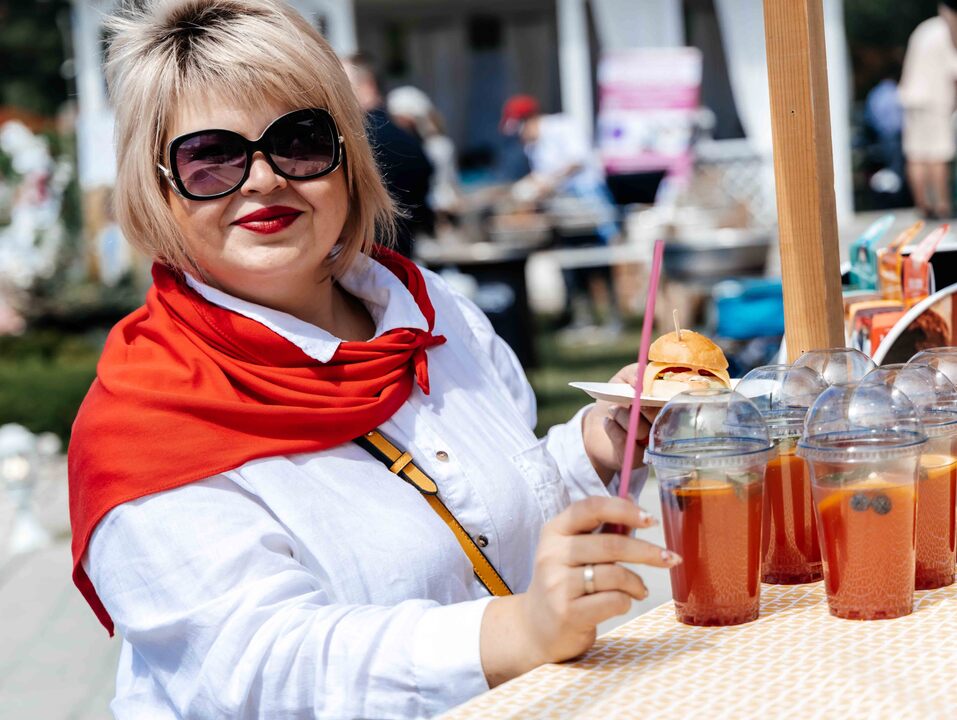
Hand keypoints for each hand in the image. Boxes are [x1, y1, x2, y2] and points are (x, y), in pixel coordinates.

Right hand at [480, 497, 680, 685]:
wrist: (535, 628)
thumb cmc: (564, 582)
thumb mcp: (574, 550)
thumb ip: (601, 527)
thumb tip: (633, 500)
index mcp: (554, 531)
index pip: (590, 508)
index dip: (624, 510)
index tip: (650, 520)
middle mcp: (551, 554)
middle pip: (611, 544)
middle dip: (647, 552)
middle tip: (670, 558)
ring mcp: (557, 584)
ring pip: (615, 574)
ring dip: (637, 583)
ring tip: (639, 589)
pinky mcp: (567, 612)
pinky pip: (614, 601)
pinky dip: (626, 601)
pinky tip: (622, 603)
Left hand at [581, 364, 655, 483]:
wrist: (596, 425)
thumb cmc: (615, 399)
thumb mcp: (623, 379)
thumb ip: (634, 372)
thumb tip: (640, 381)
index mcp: (666, 405)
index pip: (676, 401)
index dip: (662, 395)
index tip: (646, 390)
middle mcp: (664, 426)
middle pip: (662, 418)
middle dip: (643, 407)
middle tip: (630, 401)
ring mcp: (652, 444)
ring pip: (642, 430)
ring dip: (623, 417)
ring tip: (613, 410)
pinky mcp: (637, 459)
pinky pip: (627, 445)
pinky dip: (614, 429)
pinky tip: (607, 422)